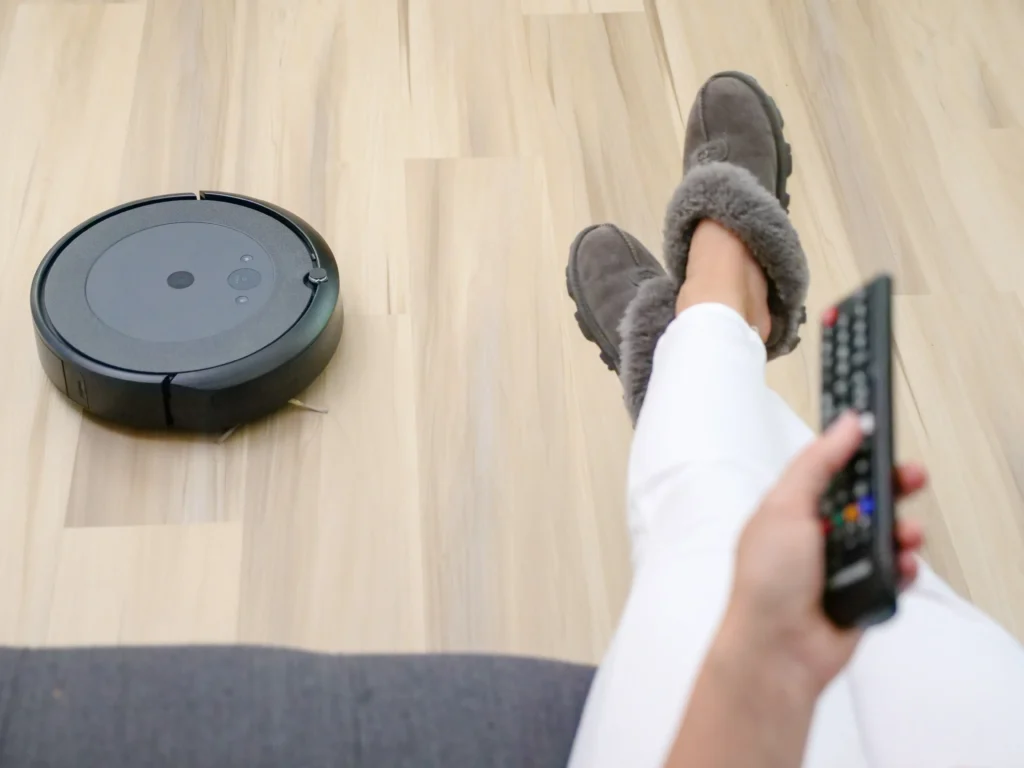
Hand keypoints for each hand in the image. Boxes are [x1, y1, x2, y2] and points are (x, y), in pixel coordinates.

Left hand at [724, 411, 927, 691]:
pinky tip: (900, 564)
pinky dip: (902, 567)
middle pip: (864, 499)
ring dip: (899, 529)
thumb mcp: (785, 507)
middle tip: (909, 476)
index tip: (877, 432)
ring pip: (884, 534)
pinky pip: (895, 571)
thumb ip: (817, 464)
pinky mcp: (864, 591)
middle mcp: (816, 533)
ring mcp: (841, 564)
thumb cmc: (765, 583)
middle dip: (889, 487)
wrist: (777, 650)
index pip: (829, 469)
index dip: (853, 450)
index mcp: (791, 508)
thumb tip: (844, 426)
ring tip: (904, 532)